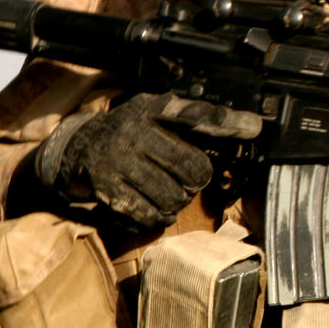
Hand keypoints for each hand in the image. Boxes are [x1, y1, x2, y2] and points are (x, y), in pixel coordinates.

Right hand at [32, 92, 261, 228]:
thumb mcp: (157, 116)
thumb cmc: (128, 133)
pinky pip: (148, 214)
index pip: (195, 115)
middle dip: (196, 181)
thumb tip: (251, 126)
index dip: (228, 123)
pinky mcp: (106, 189)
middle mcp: (133, 131)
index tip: (255, 128)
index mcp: (151, 109)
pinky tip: (158, 211)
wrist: (73, 150)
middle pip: (192, 168)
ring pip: (173, 195)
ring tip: (172, 195)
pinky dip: (159, 218)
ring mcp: (117, 161)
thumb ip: (199, 120)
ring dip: (178, 202)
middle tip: (189, 181)